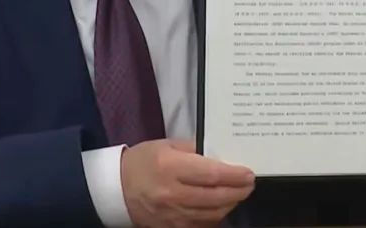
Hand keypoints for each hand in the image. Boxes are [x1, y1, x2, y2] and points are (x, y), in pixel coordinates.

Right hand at [121, 138, 254, 227]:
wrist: (116, 188)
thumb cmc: (143, 161)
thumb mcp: (167, 145)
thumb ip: (195, 150)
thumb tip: (220, 157)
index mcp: (171, 167)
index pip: (212, 174)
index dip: (234, 175)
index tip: (248, 173)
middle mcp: (172, 193)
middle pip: (216, 196)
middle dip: (238, 191)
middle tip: (249, 184)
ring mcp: (172, 215)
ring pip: (212, 214)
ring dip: (230, 204)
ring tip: (238, 194)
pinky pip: (202, 226)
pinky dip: (215, 217)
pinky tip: (220, 207)